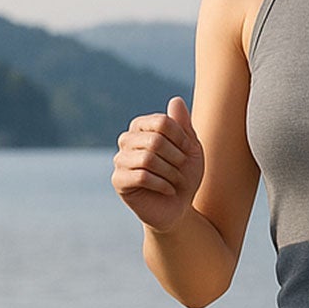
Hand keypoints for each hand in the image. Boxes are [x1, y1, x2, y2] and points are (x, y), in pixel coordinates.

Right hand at [111, 98, 204, 231]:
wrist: (177, 207)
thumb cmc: (183, 175)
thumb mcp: (190, 149)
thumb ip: (183, 125)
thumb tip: (176, 100)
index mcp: (141, 127)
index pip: (162, 122)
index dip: (181, 138)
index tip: (187, 151)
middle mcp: (127, 140)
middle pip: (155, 140)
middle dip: (176, 158)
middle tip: (181, 170)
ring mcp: (120, 160)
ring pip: (148, 159)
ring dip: (170, 172)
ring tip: (175, 181)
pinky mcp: (118, 180)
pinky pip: (141, 176)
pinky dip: (162, 184)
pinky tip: (168, 190)